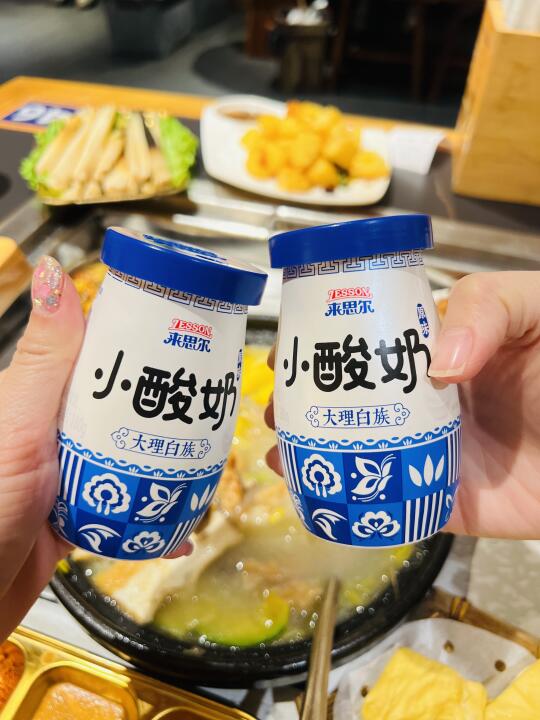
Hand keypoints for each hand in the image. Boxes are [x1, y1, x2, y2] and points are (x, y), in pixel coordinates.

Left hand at [0, 257, 189, 640]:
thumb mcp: (20, 421)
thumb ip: (46, 359)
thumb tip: (56, 276)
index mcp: (40, 398)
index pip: (96, 353)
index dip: (138, 338)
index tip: (182, 332)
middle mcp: (55, 432)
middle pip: (120, 406)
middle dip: (161, 403)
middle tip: (203, 400)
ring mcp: (67, 476)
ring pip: (127, 456)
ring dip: (163, 459)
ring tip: (201, 458)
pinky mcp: (76, 518)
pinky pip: (125, 508)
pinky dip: (154, 517)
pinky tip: (178, 525)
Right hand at [266, 272, 539, 539]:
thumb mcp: (535, 308)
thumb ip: (485, 309)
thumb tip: (438, 365)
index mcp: (439, 349)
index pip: (368, 342)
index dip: (324, 344)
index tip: (289, 351)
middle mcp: (428, 400)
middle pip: (355, 402)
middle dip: (308, 403)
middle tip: (276, 405)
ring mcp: (434, 451)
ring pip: (362, 452)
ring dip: (315, 453)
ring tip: (279, 450)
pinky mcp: (447, 501)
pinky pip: (392, 505)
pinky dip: (350, 505)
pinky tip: (315, 496)